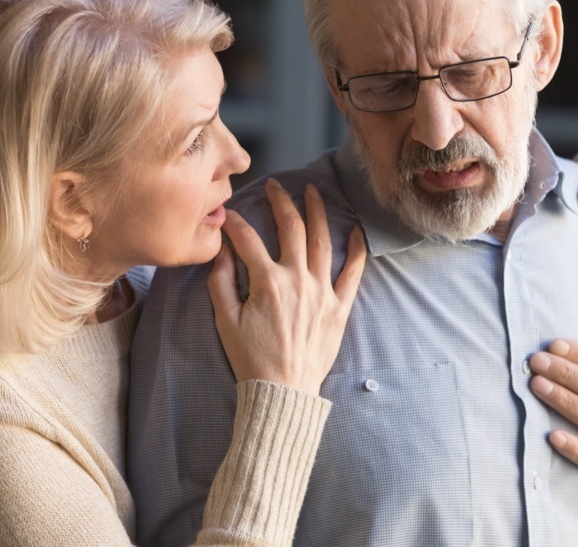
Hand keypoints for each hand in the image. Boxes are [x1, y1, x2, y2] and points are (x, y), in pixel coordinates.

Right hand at [208, 179, 366, 394]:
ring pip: (322, 240)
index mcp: (267, 282)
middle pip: (291, 228)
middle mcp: (298, 280)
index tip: (229, 215)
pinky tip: (354, 230)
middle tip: (275, 186)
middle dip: (281, 202)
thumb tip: (221, 250)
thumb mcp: (225, 320)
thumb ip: (221, 280)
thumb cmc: (251, 359)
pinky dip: (356, 249)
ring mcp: (322, 292)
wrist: (283, 391)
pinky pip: (353, 272)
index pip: (248, 239)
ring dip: (317, 212)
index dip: (235, 223)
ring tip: (313, 191)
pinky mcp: (339, 307)